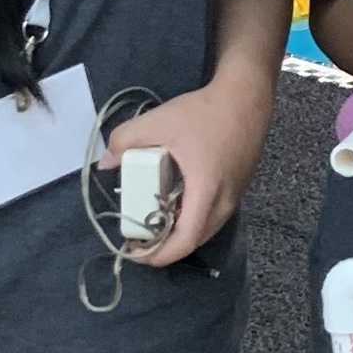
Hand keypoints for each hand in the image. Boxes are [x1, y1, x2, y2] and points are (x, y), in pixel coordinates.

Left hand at [101, 72, 276, 267]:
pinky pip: (213, 215)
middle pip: (194, 240)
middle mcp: (225, 202)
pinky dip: (192, 217)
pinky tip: (176, 201)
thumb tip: (106, 163)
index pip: (184, 241)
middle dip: (166, 247)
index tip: (137, 255)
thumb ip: (126, 140)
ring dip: (180, 232)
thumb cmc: (204, 112)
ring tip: (155, 222)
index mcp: (206, 192)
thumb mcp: (159, 121)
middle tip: (140, 239)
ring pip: (205, 229)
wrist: (246, 96)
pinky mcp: (239, 187)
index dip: (160, 255)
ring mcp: (235, 197)